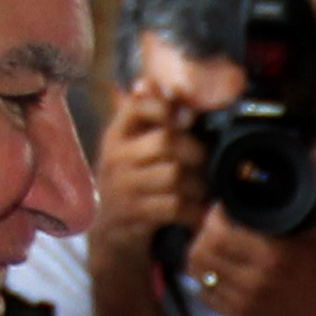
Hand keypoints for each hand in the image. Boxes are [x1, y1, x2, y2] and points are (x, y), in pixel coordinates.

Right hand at [95, 85, 206, 264]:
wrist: (110, 234)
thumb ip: (144, 117)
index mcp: (116, 136)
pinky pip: (174, 207)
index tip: (188, 118)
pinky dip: (193, 211)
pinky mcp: (134, 217)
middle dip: (194, 150)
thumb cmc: (130, 183)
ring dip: (198, 183)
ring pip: (174, 175)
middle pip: (165, 141)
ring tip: (205, 189)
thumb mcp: (130, 149)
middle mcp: (115, 159)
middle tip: (205, 162)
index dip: (166, 107)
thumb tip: (150, 81)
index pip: (138, 107)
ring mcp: (123, 189)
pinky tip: (200, 212)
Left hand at [181, 153, 315, 315]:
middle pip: (201, 250)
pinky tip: (219, 266)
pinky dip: (205, 277)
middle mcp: (253, 282)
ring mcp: (243, 303)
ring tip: (212, 241)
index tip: (221, 206)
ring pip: (198, 272)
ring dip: (199, 252)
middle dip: (202, 231)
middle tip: (213, 222)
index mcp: (273, 256)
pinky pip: (205, 293)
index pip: (218, 231)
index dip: (213, 214)